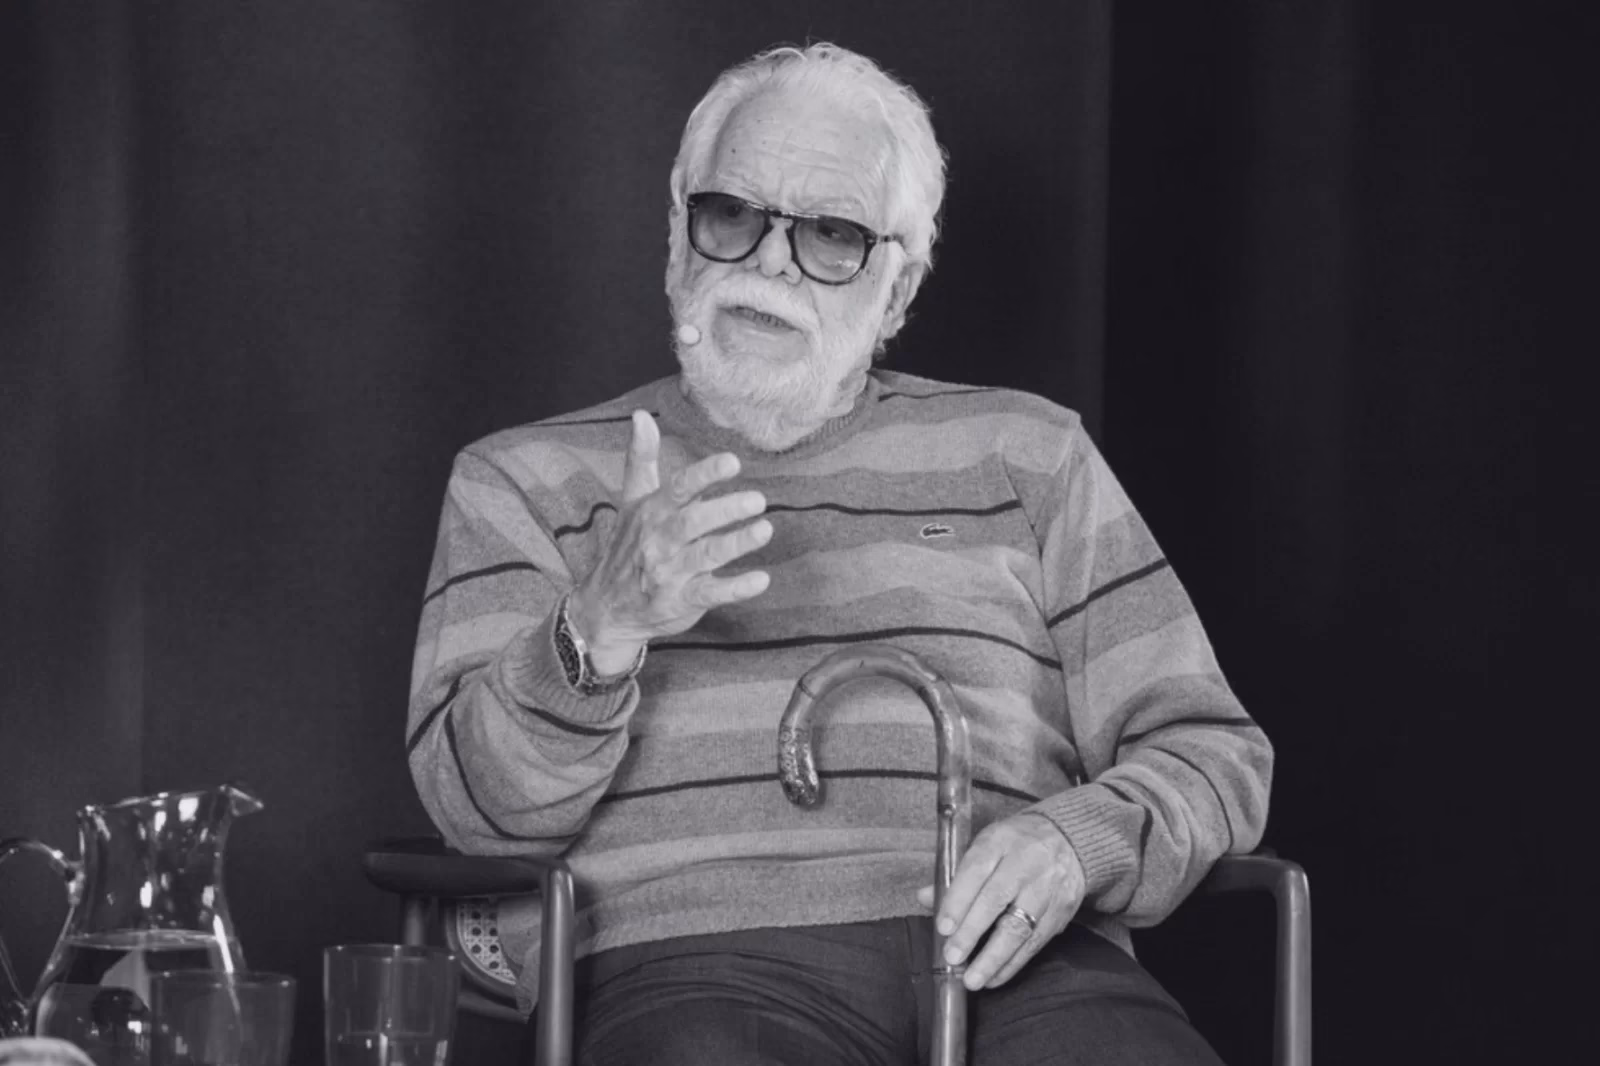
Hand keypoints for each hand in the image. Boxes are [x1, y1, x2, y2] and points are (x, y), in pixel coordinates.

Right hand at [569, 410, 770, 672]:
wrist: (607, 608)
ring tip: (765, 529)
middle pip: (693, 521)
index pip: (679, 488)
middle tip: (758, 500)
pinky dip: (736, 588)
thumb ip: (641, 458)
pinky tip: (761, 580)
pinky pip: (711, 593)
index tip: (733, 462)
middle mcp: (660, 540)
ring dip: (736, 543)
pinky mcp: (682, 601)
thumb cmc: (628, 545)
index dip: (705, 474)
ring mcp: (671, 572)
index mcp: (653, 511)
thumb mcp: (632, 500)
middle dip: (725, 510)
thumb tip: (641, 414)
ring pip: (706, 555)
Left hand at [916, 812, 1085, 990]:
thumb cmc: (1014, 846)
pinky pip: (1036, 942)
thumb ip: (956, 875)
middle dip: (972, 932)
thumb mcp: (985, 846)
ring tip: (973, 979)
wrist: (1068, 840)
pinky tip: (995, 977)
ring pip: (1020, 927)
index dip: (958, 900)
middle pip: (997, 899)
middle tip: (953, 957)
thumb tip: (925, 898)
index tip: (943, 928)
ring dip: (994, 958)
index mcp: (1000, 841)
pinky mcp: (1062, 911)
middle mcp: (1026, 862)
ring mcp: (1048, 887)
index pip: (976, 870)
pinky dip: (1013, 964)